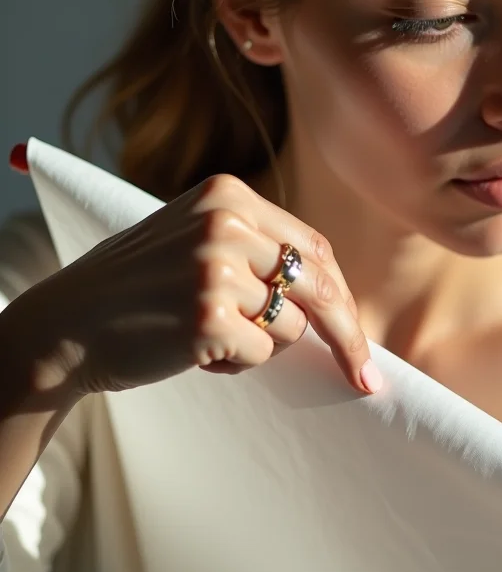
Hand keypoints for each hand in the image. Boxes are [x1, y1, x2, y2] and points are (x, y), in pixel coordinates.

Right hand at [9, 157, 381, 397]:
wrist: (66, 324)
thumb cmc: (141, 287)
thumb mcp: (199, 241)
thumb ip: (260, 250)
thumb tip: (333, 294)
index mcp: (228, 195)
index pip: (313, 247)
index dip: (339, 292)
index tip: (356, 329)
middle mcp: (226, 223)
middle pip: (318, 284)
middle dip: (349, 334)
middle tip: (365, 376)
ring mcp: (217, 267)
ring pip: (291, 326)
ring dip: (260, 344)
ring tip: (207, 335)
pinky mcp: (209, 315)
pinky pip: (261, 354)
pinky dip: (237, 363)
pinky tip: (193, 351)